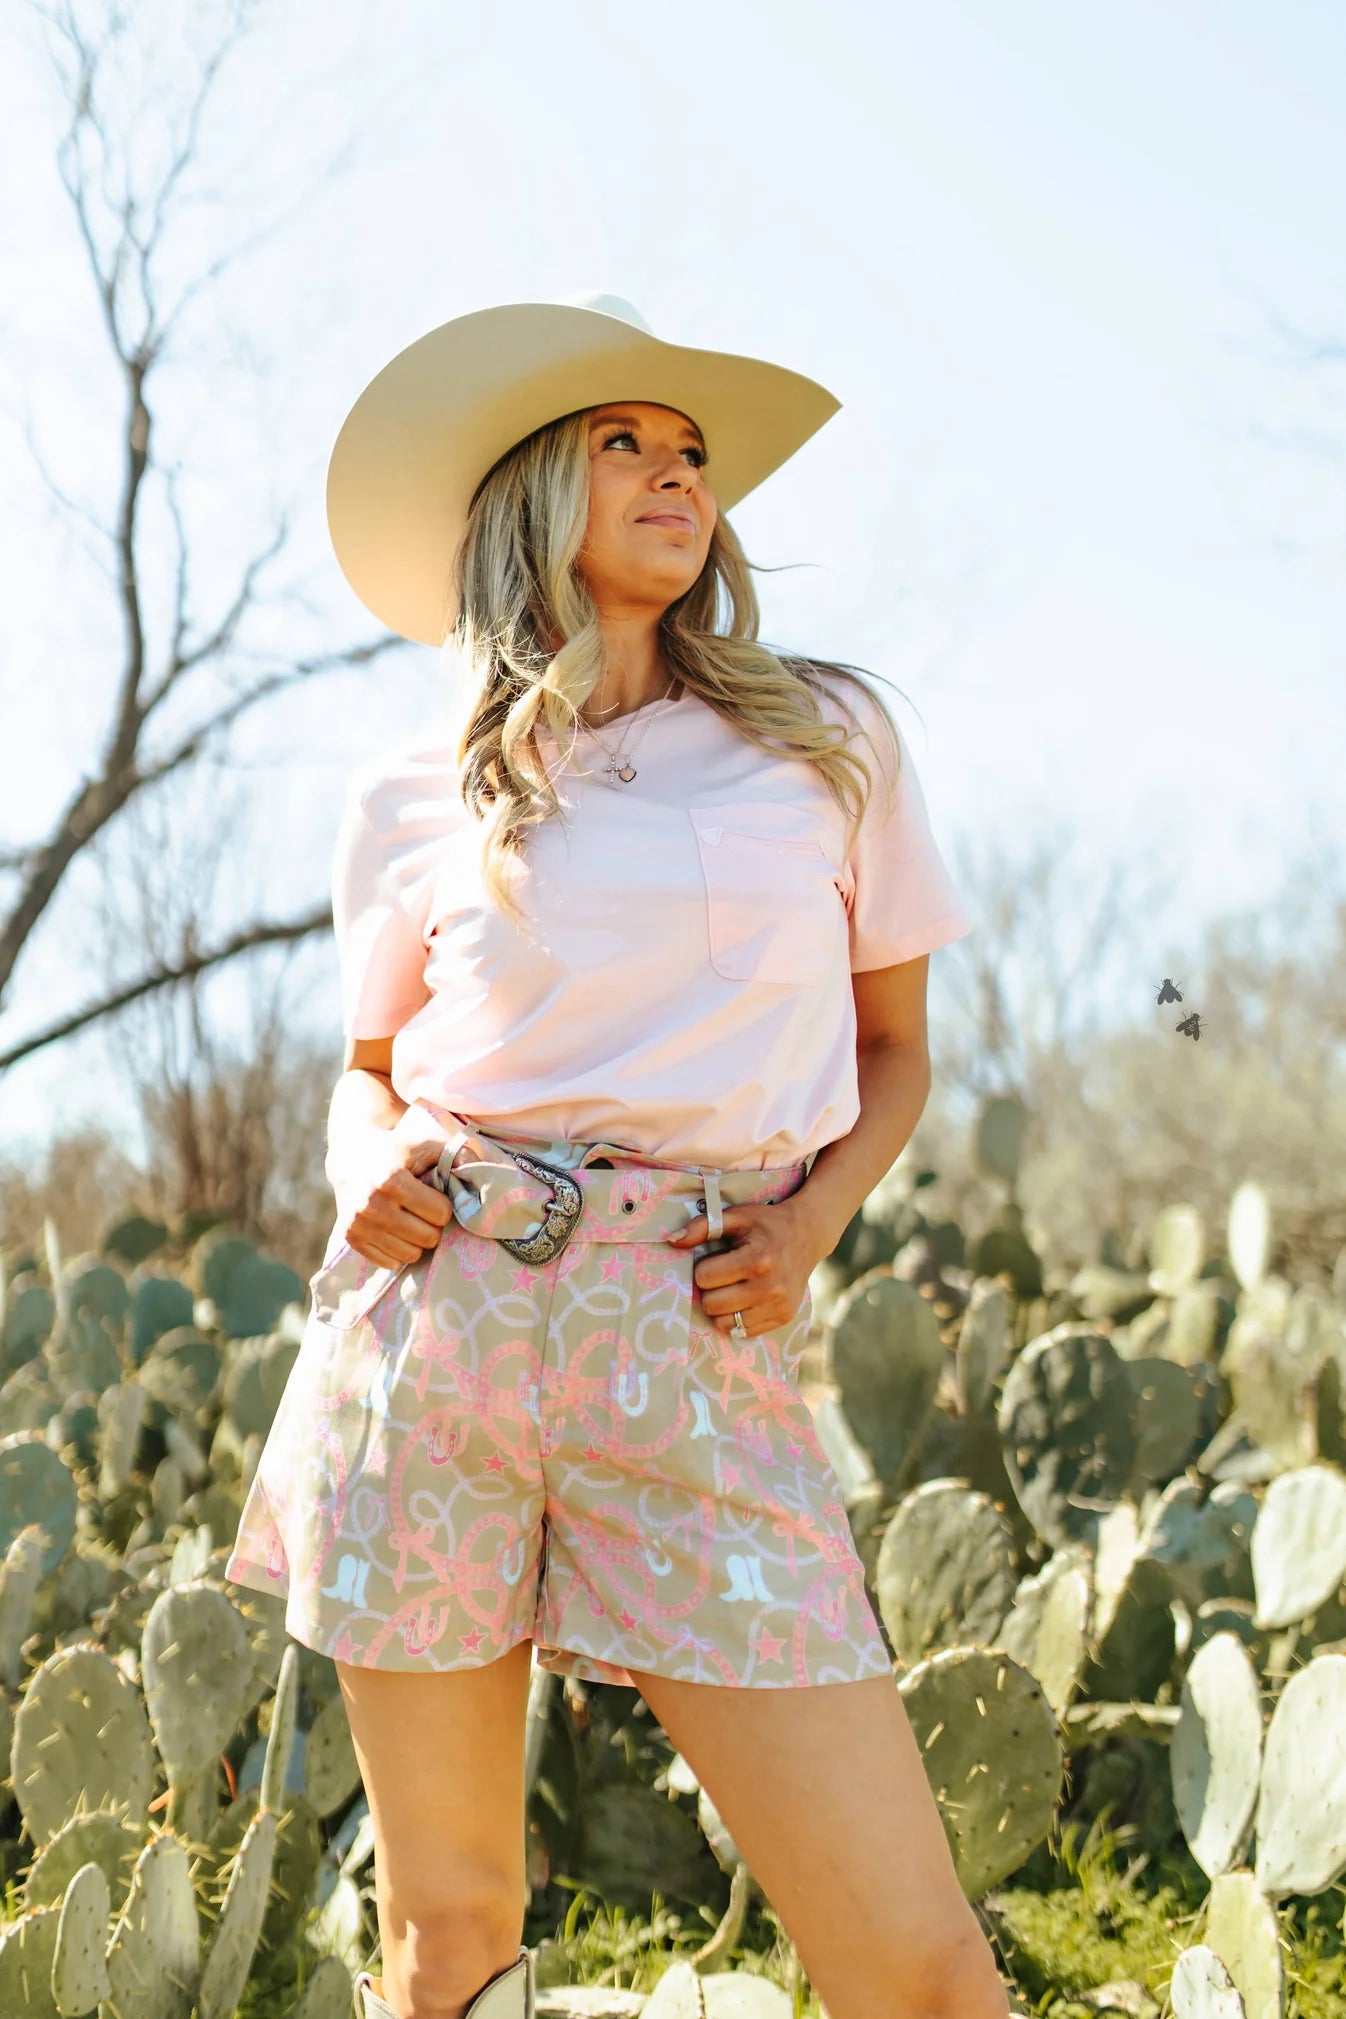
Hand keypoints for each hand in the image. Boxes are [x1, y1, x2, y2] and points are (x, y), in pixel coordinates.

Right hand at [326, 1113, 454, 1270]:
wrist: (353, 1156)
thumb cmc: (400, 1151)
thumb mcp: (428, 1145)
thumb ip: (459, 1157)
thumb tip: (484, 1177)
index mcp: (392, 1180)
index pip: (440, 1214)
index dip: (444, 1206)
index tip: (436, 1196)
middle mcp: (372, 1205)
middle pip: (427, 1238)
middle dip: (433, 1225)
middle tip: (425, 1212)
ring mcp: (359, 1224)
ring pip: (410, 1255)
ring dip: (418, 1241)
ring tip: (411, 1220)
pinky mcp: (351, 1238)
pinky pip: (391, 1263)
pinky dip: (399, 1250)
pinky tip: (397, 1230)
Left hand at [666, 1194, 829, 1336]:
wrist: (808, 1234)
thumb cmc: (766, 1223)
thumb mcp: (736, 1216)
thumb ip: (702, 1227)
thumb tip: (671, 1241)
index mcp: (758, 1259)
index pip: (705, 1278)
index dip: (705, 1268)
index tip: (717, 1259)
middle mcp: (770, 1287)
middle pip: (712, 1304)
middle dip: (711, 1289)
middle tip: (724, 1275)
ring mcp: (779, 1306)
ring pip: (724, 1324)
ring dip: (722, 1307)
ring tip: (733, 1288)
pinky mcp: (783, 1318)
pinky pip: (743, 1332)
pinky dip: (737, 1318)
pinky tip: (746, 1299)